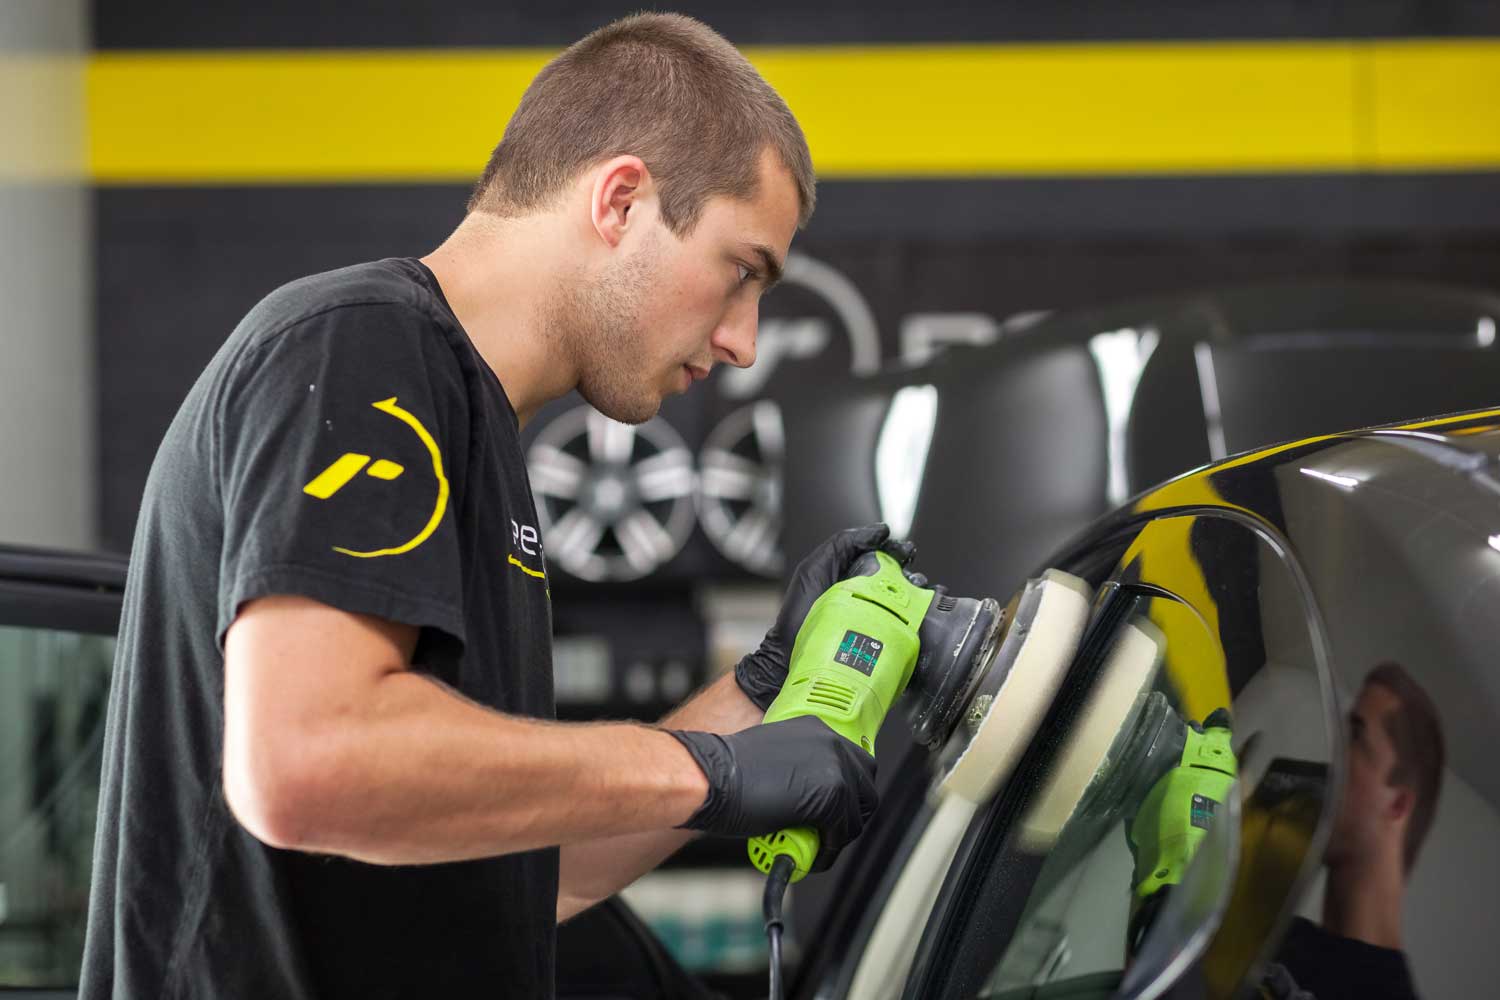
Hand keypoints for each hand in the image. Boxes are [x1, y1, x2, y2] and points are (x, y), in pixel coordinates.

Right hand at [669, 715, 878, 869]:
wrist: (712, 778)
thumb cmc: (728, 771)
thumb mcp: (775, 759)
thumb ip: (801, 771)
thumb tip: (813, 799)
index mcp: (817, 729)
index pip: (854, 762)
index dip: (848, 792)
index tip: (839, 810)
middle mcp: (832, 743)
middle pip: (866, 786)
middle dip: (853, 813)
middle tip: (832, 831)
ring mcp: (836, 769)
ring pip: (857, 814)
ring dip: (839, 836)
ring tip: (816, 847)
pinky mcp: (832, 798)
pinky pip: (842, 833)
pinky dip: (828, 850)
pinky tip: (809, 856)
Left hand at [734, 524, 915, 710]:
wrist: (791, 654)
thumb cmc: (799, 612)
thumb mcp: (815, 568)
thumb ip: (843, 544)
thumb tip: (880, 531)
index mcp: (852, 574)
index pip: (882, 556)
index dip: (896, 550)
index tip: (906, 551)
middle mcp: (866, 593)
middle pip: (898, 576)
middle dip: (910, 569)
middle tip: (912, 569)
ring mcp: (874, 616)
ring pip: (905, 598)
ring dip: (917, 590)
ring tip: (919, 587)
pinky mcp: (881, 638)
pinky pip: (905, 624)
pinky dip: (918, 615)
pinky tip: (923, 609)